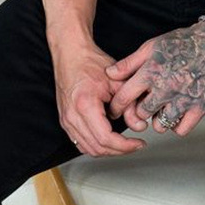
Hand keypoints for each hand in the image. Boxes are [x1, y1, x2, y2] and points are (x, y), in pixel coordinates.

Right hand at [51, 37, 147, 156]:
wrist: (71, 54)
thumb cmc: (90, 62)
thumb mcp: (116, 80)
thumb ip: (129, 103)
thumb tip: (139, 124)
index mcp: (85, 105)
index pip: (105, 138)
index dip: (125, 146)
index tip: (138, 143)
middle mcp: (72, 116)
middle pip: (97, 148)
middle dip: (119, 150)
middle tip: (135, 145)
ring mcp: (66, 120)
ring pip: (88, 149)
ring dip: (108, 151)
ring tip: (124, 144)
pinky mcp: (66, 121)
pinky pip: (80, 143)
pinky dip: (96, 145)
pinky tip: (108, 140)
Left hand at [105, 22, 204, 137]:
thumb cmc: (183, 42)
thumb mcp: (152, 46)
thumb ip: (129, 63)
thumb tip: (109, 74)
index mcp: (151, 72)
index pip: (124, 98)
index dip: (116, 106)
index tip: (117, 109)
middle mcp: (166, 88)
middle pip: (141, 115)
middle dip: (140, 111)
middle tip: (144, 104)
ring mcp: (183, 99)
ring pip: (160, 125)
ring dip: (158, 119)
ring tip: (162, 106)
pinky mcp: (199, 107)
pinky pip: (180, 129)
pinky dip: (177, 124)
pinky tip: (177, 111)